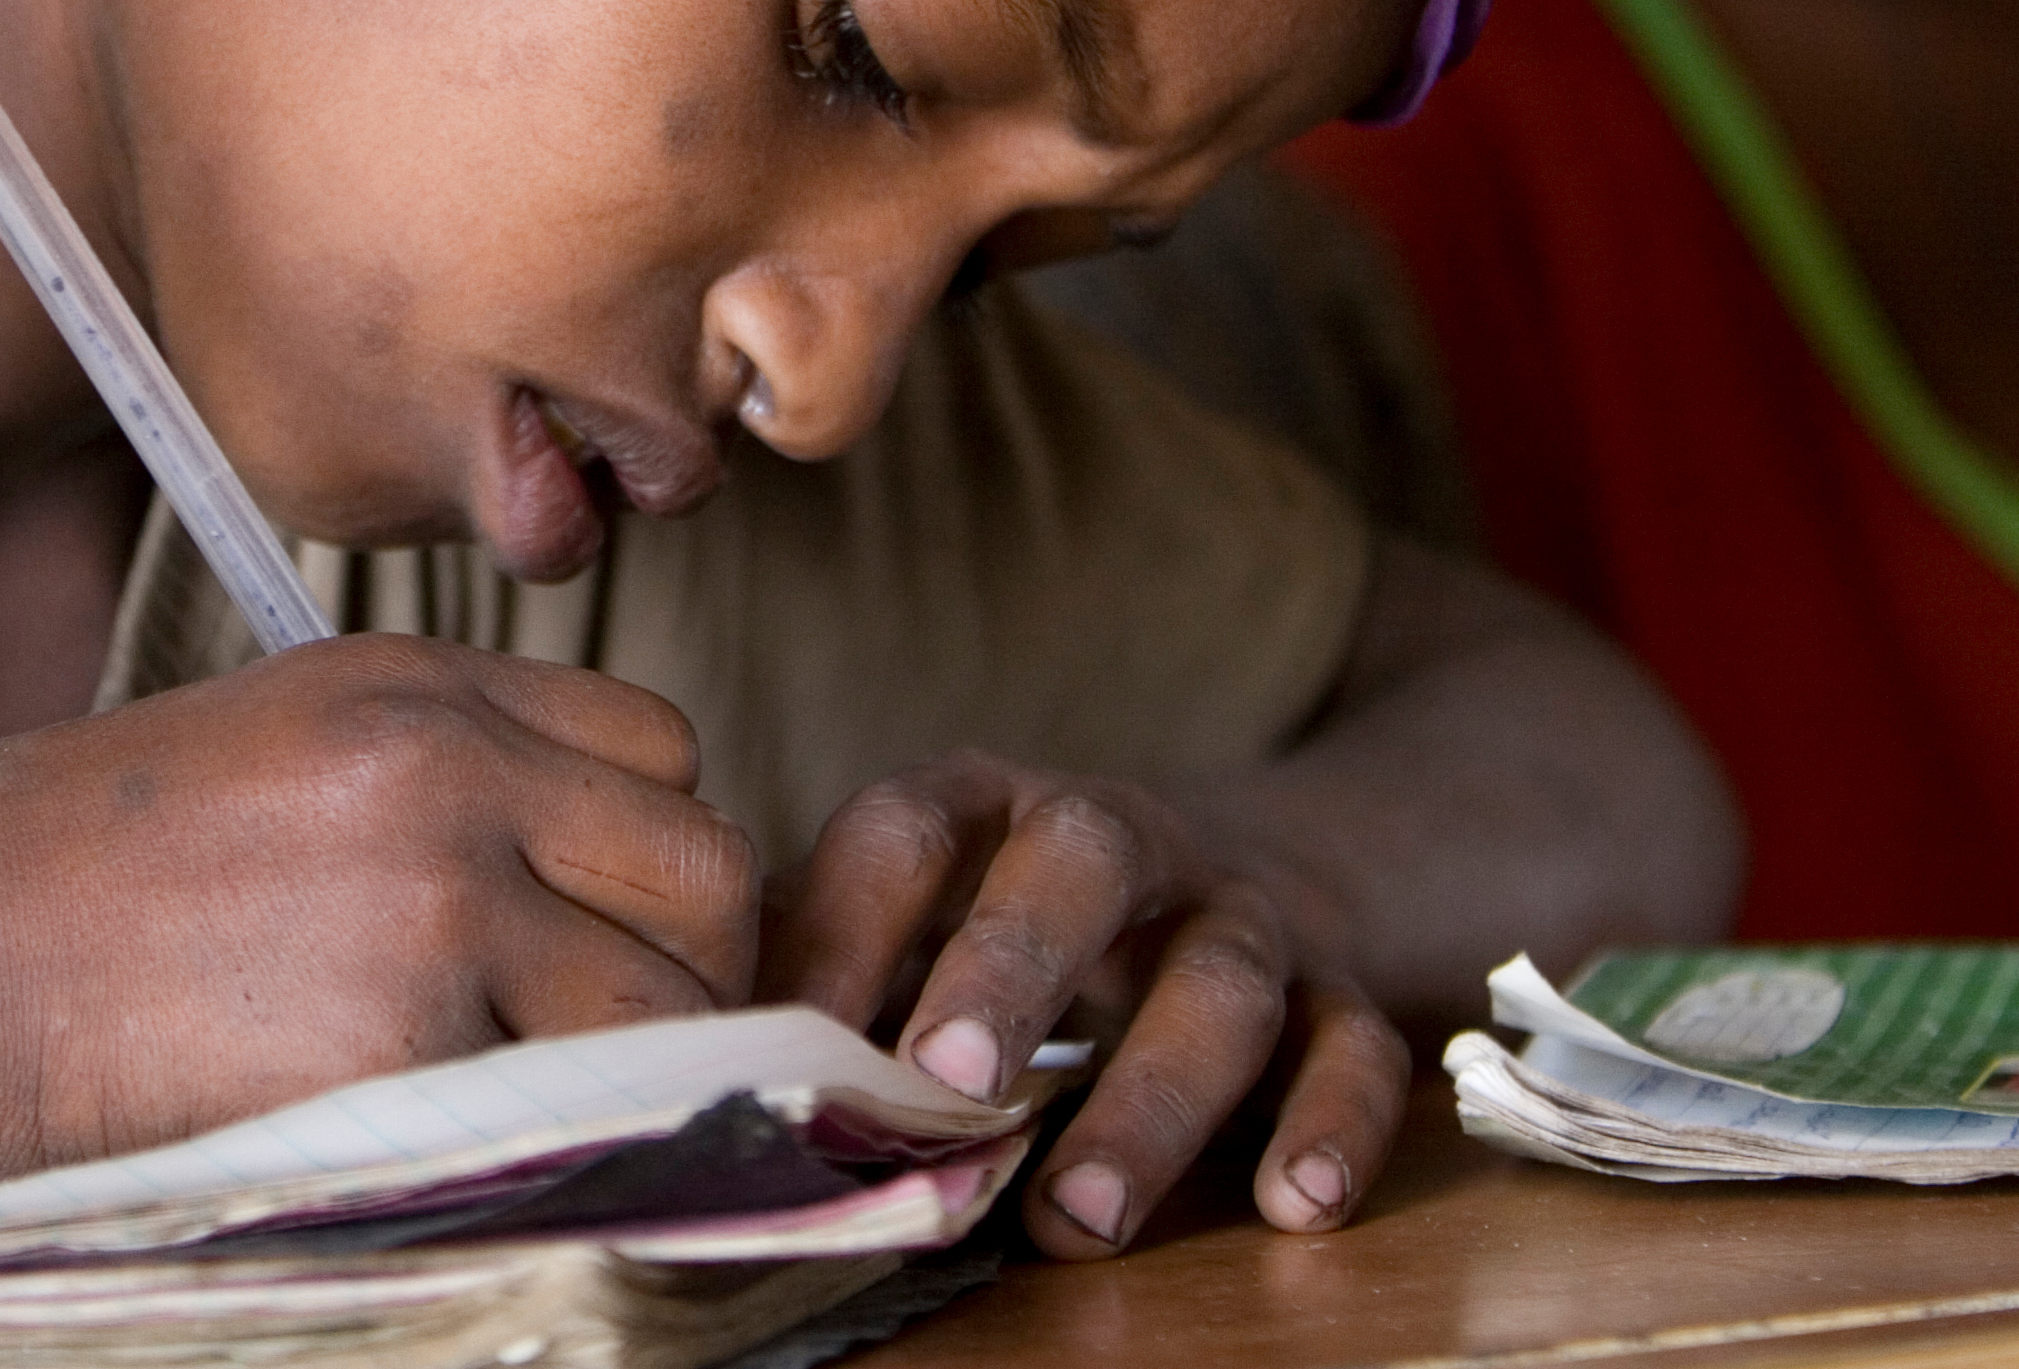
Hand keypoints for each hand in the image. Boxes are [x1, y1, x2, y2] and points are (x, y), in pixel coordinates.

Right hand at [0, 635, 759, 1185]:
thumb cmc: (46, 885)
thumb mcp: (260, 755)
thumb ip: (425, 785)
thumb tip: (564, 883)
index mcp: (407, 682)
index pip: (658, 742)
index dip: (642, 852)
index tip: (589, 930)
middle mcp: (446, 763)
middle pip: (704, 859)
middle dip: (683, 964)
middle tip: (598, 1041)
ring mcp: (435, 893)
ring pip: (679, 992)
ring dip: (643, 1068)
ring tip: (534, 1107)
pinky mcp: (405, 1035)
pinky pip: (583, 1103)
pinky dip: (556, 1143)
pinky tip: (460, 1150)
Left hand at [761, 751, 1406, 1255]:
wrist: (1249, 859)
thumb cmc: (1018, 912)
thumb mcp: (917, 910)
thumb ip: (814, 962)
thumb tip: (662, 1051)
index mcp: (989, 805)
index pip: (906, 828)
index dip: (845, 926)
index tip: (791, 1042)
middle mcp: (1120, 837)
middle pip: (1077, 863)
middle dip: (1008, 967)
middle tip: (943, 1083)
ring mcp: (1239, 910)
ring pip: (1216, 980)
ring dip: (1151, 1101)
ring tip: (1079, 1214)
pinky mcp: (1338, 989)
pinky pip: (1356, 1047)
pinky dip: (1336, 1126)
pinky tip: (1296, 1205)